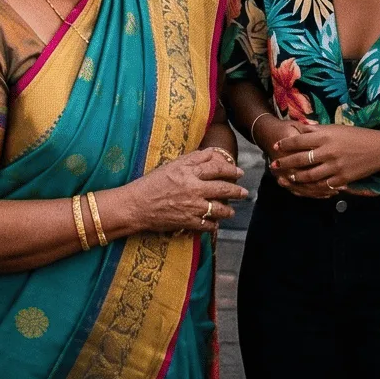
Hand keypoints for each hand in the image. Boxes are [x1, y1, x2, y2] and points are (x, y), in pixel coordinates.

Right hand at [111, 147, 248, 232]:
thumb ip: (194, 159)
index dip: (231, 170)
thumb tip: (213, 153)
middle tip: (244, 193)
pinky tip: (215, 223)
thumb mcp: (172, 165)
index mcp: (189, 172)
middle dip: (237, 192)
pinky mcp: (188, 222)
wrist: (135, 205)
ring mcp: (192, 207)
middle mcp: (193, 188)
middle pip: (223, 189)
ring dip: (228, 210)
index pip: (217, 168)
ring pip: (219, 209)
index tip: (239, 173)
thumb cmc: (151, 183)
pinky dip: (214, 225)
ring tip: (231, 211)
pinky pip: (208, 225)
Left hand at [268, 122, 379, 194]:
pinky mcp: (342, 179)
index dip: (286, 144)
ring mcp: (335, 167)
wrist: (378, 150)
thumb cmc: (356, 136)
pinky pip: (323, 185)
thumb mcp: (336, 128)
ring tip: (288, 177)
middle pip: (301, 159)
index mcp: (326, 137)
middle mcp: (328, 151)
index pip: (300, 140)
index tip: (276, 146)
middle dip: (285, 163)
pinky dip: (313, 187)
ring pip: (309, 175)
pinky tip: (306, 187)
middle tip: (274, 165)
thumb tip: (299, 127)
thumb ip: (317, 130)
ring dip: (296, 177)